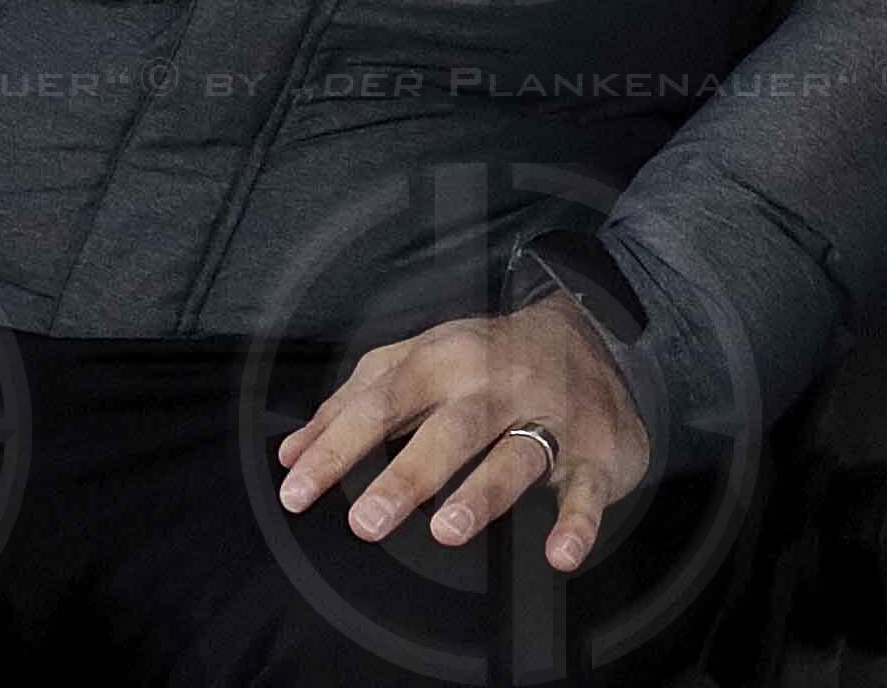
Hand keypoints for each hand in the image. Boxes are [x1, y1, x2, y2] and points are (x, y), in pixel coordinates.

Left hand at [277, 295, 647, 576]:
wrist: (594, 333)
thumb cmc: (486, 360)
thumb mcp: (418, 362)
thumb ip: (353, 404)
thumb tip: (292, 453)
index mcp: (447, 360)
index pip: (384, 404)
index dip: (338, 447)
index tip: (295, 493)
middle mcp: (498, 385)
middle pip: (451, 430)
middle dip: (408, 474)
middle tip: (365, 520)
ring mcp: (550, 417)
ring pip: (517, 455)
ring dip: (482, 493)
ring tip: (445, 531)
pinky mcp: (595, 452)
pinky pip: (588, 489)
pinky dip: (579, 522)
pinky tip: (559, 555)